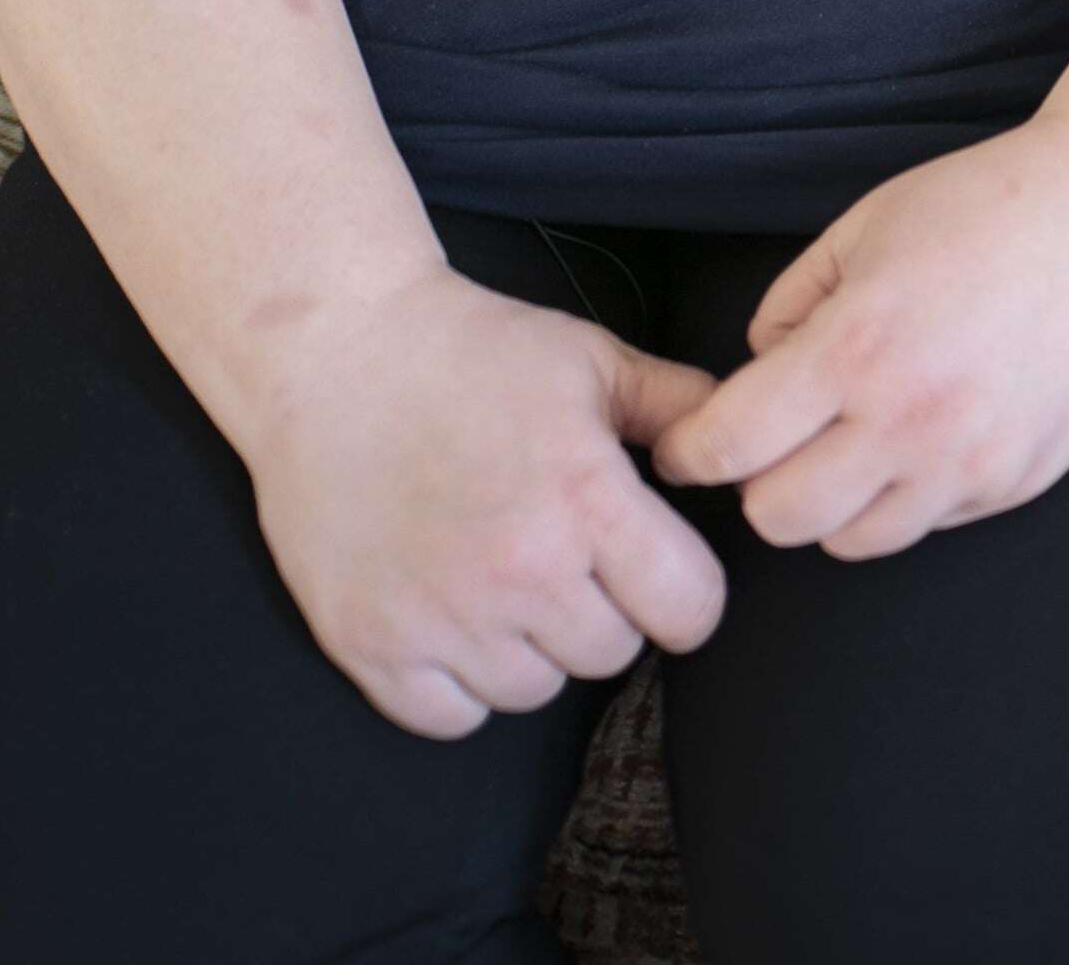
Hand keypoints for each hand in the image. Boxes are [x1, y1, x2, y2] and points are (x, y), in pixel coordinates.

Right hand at [234, 264, 728, 740]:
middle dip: (601, 610)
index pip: (688, 610)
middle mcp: (518, 569)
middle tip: (561, 557)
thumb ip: (676, 405)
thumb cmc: (465, 349)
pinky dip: (457, 684)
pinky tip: (450, 616)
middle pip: (611, 654)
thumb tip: (738, 447)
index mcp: (585, 498)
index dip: (684, 594)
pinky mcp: (368, 643)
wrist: (331, 350)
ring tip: (498, 576)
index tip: (659, 575)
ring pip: (533, 691)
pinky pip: (450, 719)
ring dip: (529, 648)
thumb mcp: (589, 358)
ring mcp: (439, 614)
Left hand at [650, 122, 1068, 561]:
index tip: (683, 449)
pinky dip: (906, 494)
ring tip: (853, 441)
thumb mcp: (861, 227)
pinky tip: (924, 433)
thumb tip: (760, 371)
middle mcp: (909, 421)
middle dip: (758, 482)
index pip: (731, 445)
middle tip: (774, 442)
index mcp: (856, 348)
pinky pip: (929, 522)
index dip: (687, 452)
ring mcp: (969, 463)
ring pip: (852, 542)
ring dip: (833, 503)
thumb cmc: (988, 207)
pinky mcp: (1015, 483)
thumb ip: (790, 305)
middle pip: (778, 518)